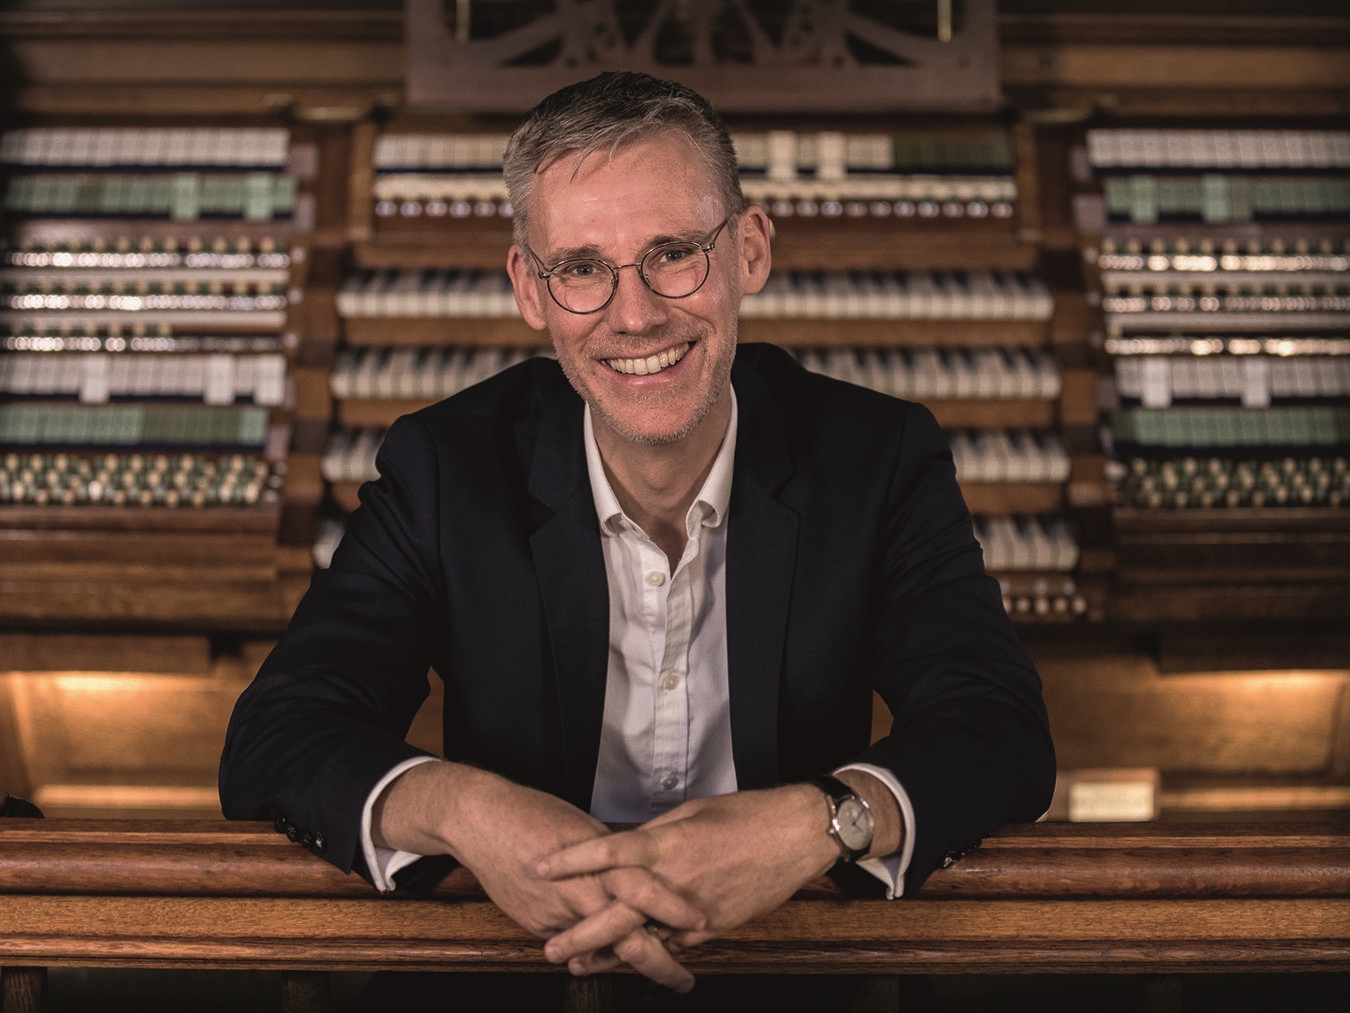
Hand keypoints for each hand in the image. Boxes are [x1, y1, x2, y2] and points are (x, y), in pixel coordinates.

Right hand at [372, 761, 703, 989]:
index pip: (647, 890)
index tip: (701, 923)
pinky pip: (573, 945)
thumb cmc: (536, 815)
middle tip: (683, 981)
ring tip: (652, 978)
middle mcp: (582, 888)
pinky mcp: (538, 923)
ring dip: (626, 965)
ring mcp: (558, 911)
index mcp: (600, 858)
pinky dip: (592, 954)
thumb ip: (613, 857)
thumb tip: (638, 874)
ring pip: (601, 948)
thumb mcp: (586, 830)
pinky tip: (605, 962)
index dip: (675, 910)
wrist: (483, 821)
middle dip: (659, 963)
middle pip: (628, 935)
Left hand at [536, 783, 839, 976]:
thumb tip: (624, 847)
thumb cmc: (744, 815)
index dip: (571, 861)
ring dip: (610, 955)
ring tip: (579, 965)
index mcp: (667, 844)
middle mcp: (676, 881)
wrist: (794, 835)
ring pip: (644, 939)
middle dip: (581, 934)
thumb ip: (655, 836)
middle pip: (618, 914)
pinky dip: (649, 953)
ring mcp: (695, 910)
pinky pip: (674, 944)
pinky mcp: (714, 927)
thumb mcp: (691, 813)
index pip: (608, 852)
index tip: (540, 867)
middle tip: (549, 949)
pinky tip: (628, 962)